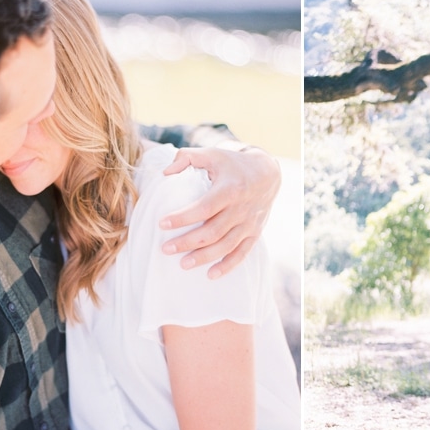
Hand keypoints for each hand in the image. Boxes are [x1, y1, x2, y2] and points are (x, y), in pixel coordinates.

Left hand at [160, 146, 279, 278]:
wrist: (267, 173)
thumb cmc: (232, 164)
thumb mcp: (211, 154)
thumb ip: (186, 158)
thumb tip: (165, 173)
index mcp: (230, 189)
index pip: (204, 208)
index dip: (182, 218)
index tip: (162, 223)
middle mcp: (241, 209)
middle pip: (212, 232)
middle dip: (187, 242)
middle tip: (165, 249)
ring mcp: (249, 223)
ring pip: (225, 246)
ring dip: (204, 258)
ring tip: (182, 264)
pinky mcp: (254, 233)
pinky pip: (242, 253)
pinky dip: (227, 266)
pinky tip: (211, 275)